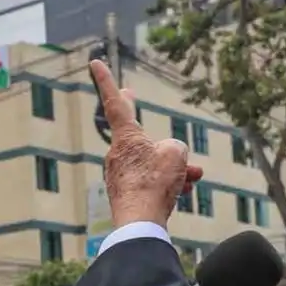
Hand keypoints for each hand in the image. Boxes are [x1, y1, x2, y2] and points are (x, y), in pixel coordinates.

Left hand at [91, 58, 201, 227]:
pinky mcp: (126, 195)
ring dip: (172, 168)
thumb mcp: (175, 152)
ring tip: (192, 178)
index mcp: (125, 137)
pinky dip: (167, 184)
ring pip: (150, 163)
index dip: (105, 81)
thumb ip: (174, 146)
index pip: (114, 103)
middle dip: (137, 114)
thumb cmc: (155, 182)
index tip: (94, 62)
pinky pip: (150, 183)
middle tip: (128, 93)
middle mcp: (117, 154)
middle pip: (135, 133)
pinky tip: (182, 193)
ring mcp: (120, 176)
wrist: (141, 222)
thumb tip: (170, 156)